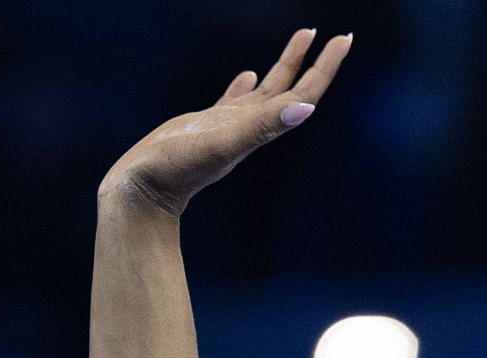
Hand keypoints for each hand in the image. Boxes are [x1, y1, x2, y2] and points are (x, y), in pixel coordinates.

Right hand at [97, 28, 351, 216]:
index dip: (325, 68)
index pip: (304, 94)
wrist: (143, 191)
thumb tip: (305, 109)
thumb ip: (261, 126)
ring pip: (268, 90)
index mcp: (261, 127)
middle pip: (294, 88)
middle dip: (315, 62)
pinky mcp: (207, 125)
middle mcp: (252, 125)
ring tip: (303, 40)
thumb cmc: (178, 169)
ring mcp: (230, 125)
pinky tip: (250, 75)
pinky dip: (246, 85)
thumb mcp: (222, 144)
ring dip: (287, 66)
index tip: (344, 40)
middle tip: (338, 36)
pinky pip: (234, 99)